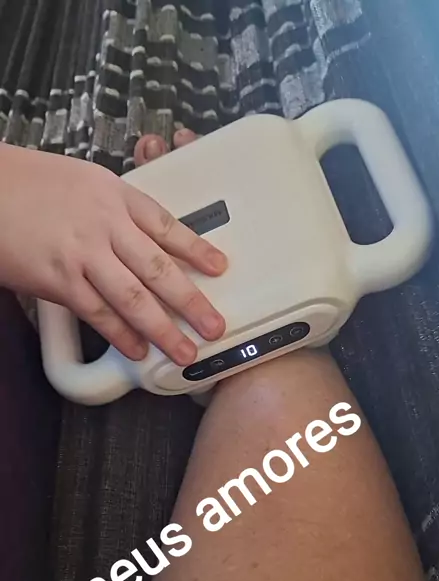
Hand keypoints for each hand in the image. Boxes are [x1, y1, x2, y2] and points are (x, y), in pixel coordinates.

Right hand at [0, 143, 227, 364]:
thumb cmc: (28, 184)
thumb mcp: (82, 181)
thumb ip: (114, 211)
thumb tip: (141, 242)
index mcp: (114, 195)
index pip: (166, 226)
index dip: (196, 250)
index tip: (220, 268)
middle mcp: (105, 224)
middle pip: (160, 269)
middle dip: (192, 301)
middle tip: (214, 326)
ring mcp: (84, 254)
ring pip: (134, 298)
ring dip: (163, 329)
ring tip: (185, 351)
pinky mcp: (60, 280)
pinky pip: (98, 313)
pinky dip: (121, 335)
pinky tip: (138, 350)